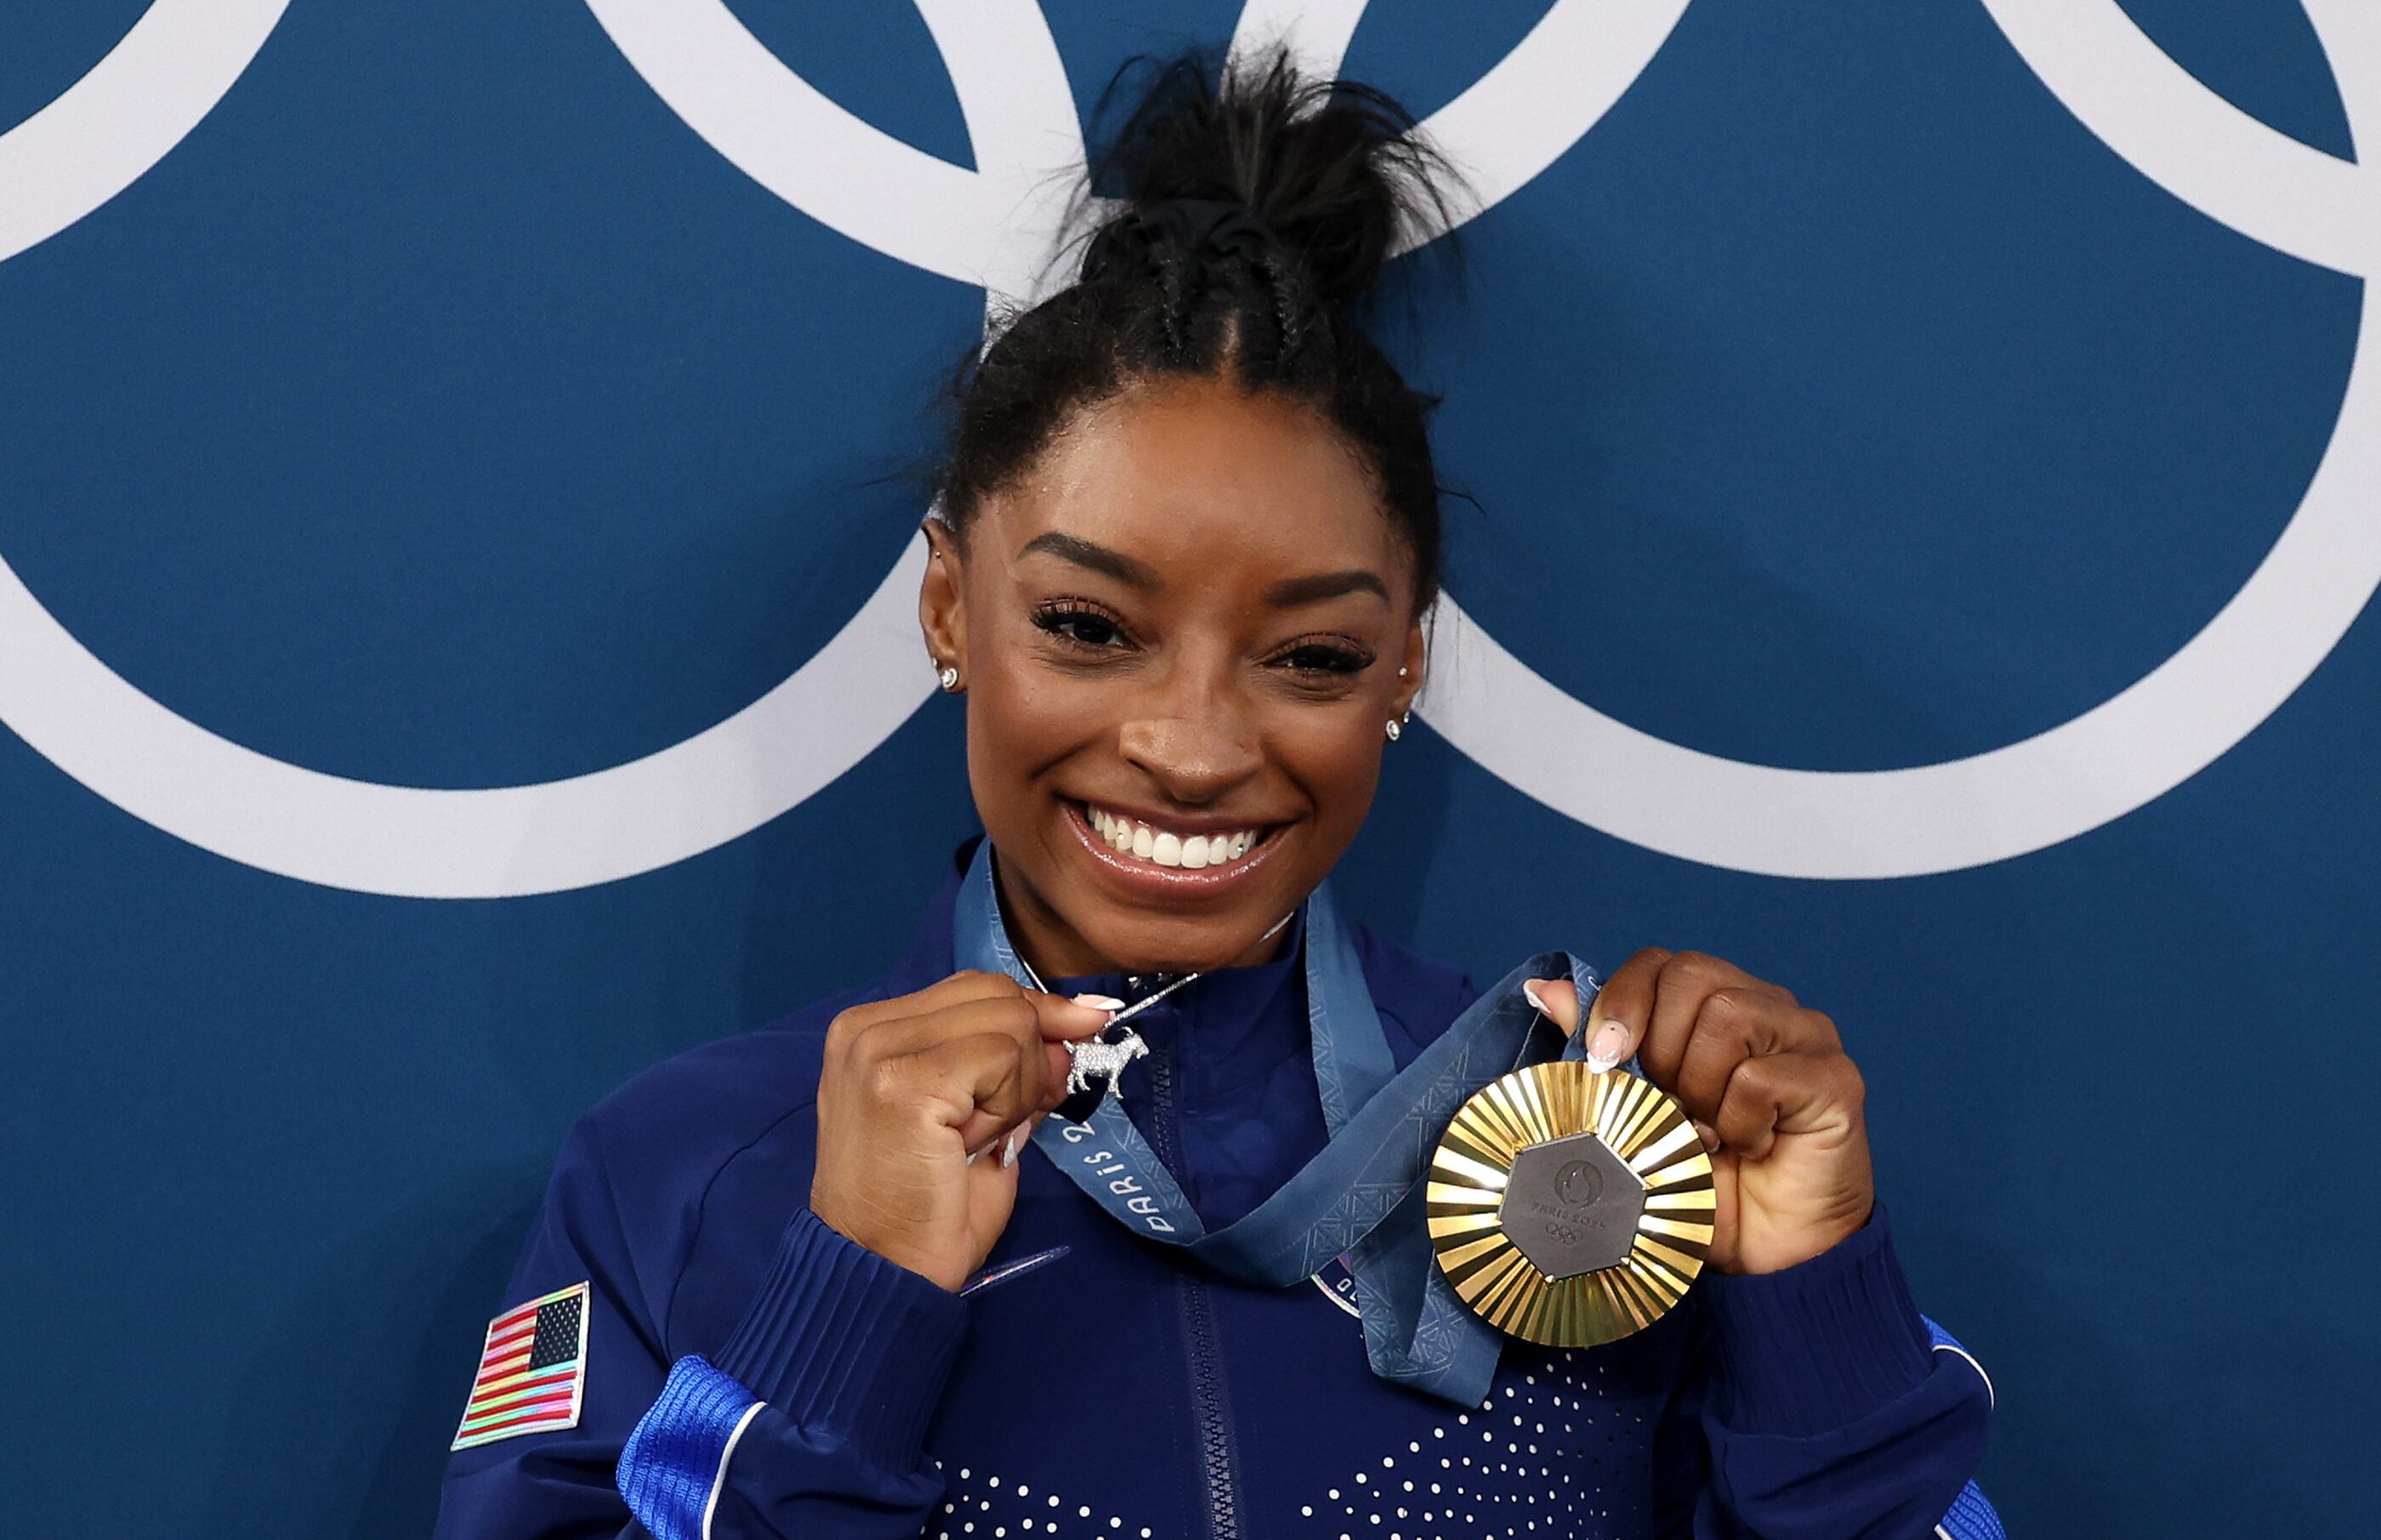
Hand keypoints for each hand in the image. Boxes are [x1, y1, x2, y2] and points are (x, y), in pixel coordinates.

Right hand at [811, 971, 1112, 1290]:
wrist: (881, 1274)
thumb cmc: (925, 1212)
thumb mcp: (980, 1121)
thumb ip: (1017, 1069)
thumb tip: (1075, 1026)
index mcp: (873, 1030)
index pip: (977, 987)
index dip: (1038, 1012)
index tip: (1083, 1027)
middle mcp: (866, 1028)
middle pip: (997, 993)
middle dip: (1032, 1052)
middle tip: (1012, 1118)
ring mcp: (879, 1049)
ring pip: (1009, 1021)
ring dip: (1017, 1087)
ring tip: (976, 1138)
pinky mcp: (904, 1081)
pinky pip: (1002, 1057)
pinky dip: (1008, 1101)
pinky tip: (974, 1141)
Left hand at [1523, 950, 1872, 1275]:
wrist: (1765, 1256)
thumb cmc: (1699, 1182)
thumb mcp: (1632, 1113)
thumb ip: (1598, 1048)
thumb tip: (1545, 989)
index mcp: (1717, 1005)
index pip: (1661, 963)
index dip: (1623, 1002)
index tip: (1603, 1059)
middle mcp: (1768, 1007)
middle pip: (1692, 976)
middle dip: (1661, 1050)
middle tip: (1672, 1108)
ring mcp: (1809, 1036)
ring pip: (1729, 1016)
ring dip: (1700, 1088)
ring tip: (1711, 1134)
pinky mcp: (1837, 1079)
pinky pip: (1760, 1077)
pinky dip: (1738, 1123)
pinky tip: (1750, 1148)